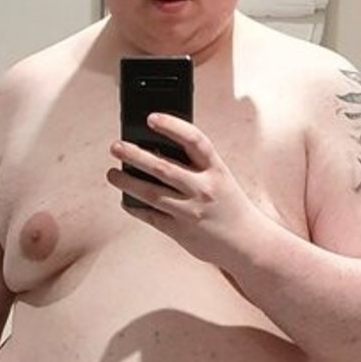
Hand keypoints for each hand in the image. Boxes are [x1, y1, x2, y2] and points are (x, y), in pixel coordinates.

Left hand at [106, 113, 259, 270]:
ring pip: (152, 193)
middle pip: (163, 167)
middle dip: (135, 155)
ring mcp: (190, 211)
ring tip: (112, 174)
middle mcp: (203, 189)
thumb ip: (197, 166)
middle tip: (116, 147)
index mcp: (216, 170)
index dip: (171, 126)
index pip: (193, 140)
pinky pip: (152, 218)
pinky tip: (125, 201)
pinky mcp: (181, 232)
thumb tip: (160, 152)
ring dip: (127, 182)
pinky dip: (136, 208)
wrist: (248, 243)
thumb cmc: (231, 207)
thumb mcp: (221, 179)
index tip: (151, 118)